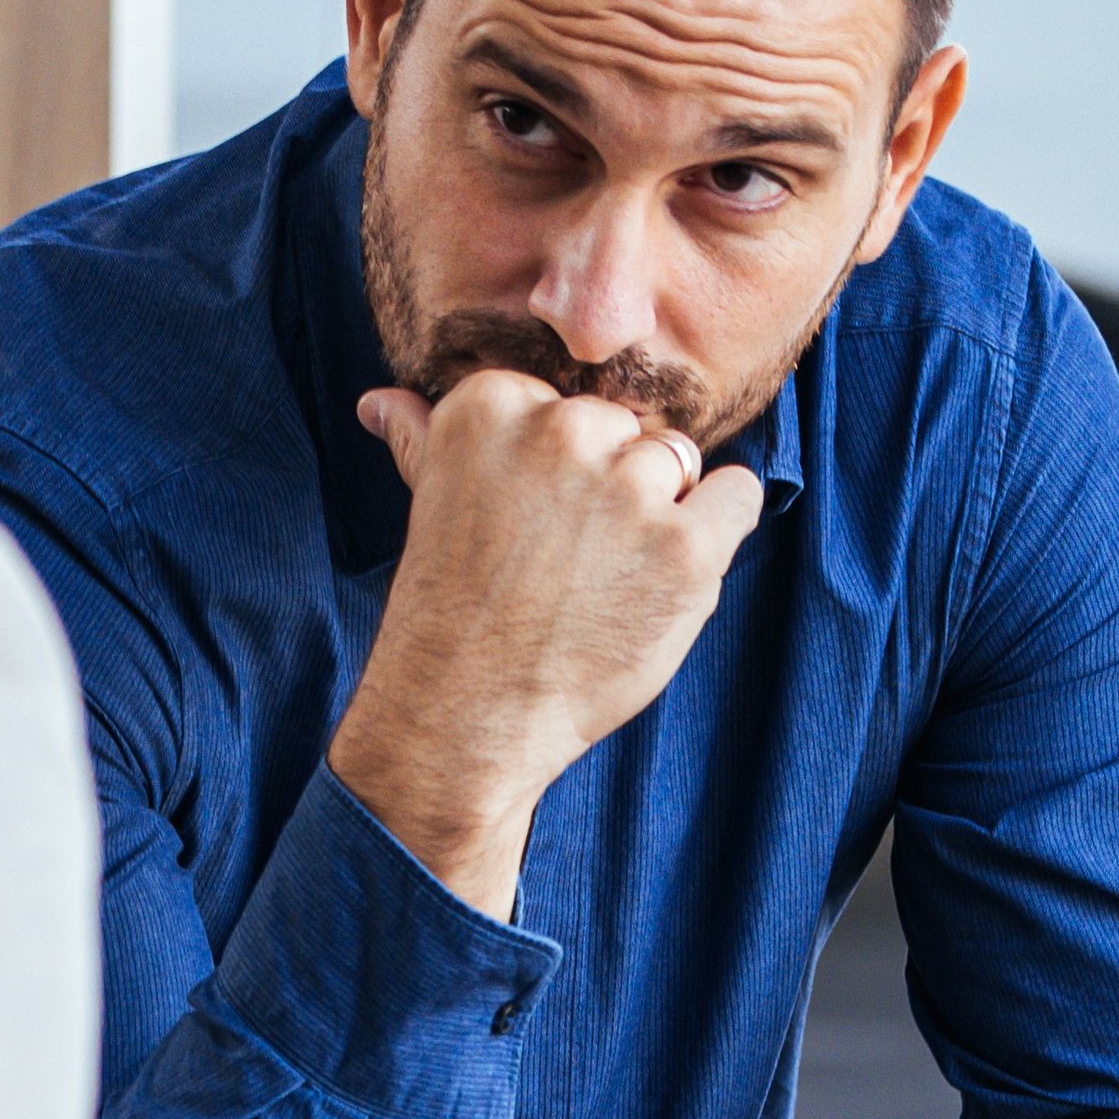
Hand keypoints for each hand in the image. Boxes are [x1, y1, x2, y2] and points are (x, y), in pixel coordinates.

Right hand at [326, 372, 769, 915]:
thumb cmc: (450, 613)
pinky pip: (737, 496)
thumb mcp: (432, 507)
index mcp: (491, 405)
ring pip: (680, 461)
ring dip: (661, 513)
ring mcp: (628, 490)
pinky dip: (717, 530)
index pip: (565, 405)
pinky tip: (670, 575)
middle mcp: (561, 432)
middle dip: (613, 485)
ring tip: (606, 580)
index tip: (530, 525)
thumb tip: (382, 401)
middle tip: (568, 561)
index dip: (560, 469)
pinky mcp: (685, 547)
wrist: (465, 716)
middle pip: (628, 428)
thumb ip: (423, 439)